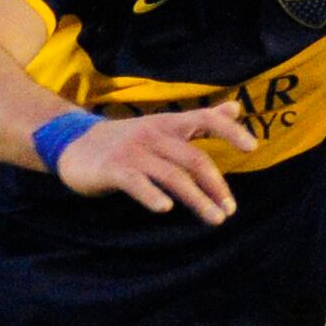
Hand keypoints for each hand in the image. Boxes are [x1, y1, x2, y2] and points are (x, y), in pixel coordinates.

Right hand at [55, 104, 256, 221]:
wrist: (74, 144)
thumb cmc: (127, 140)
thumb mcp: (163, 126)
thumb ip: (201, 119)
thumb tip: (236, 106)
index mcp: (168, 124)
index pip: (204, 119)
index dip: (229, 130)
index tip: (252, 147)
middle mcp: (154, 135)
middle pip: (193, 158)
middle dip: (215, 185)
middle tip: (230, 209)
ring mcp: (133, 152)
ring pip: (172, 175)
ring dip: (197, 198)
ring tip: (216, 218)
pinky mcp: (114, 170)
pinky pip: (136, 183)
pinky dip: (151, 195)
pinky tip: (165, 208)